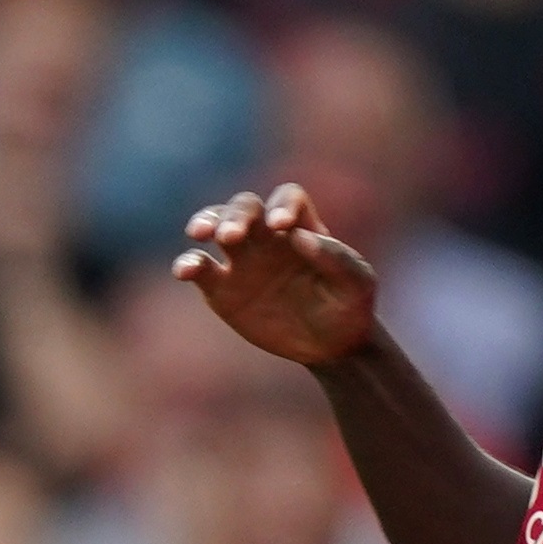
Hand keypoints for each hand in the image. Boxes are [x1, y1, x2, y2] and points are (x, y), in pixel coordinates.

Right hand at [176, 183, 382, 366]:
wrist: (330, 345)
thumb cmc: (349, 306)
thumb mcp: (357, 284)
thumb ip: (337, 258)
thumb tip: (298, 237)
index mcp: (301, 226)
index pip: (287, 198)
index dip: (281, 205)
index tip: (281, 226)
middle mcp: (267, 235)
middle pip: (244, 206)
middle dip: (235, 215)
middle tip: (230, 236)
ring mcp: (241, 260)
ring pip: (215, 225)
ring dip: (206, 223)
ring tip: (201, 235)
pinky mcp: (222, 289)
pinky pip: (199, 268)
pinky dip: (188, 264)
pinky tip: (185, 270)